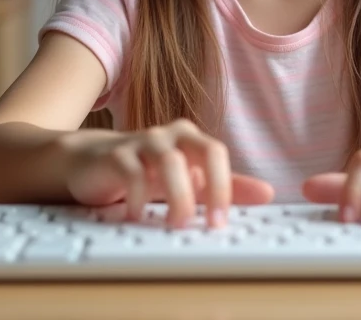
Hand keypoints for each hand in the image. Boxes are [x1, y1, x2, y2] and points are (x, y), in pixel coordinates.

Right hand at [63, 119, 273, 227]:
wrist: (92, 163)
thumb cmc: (145, 172)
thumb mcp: (186, 181)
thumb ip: (225, 186)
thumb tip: (268, 193)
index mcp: (191, 140)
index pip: (218, 154)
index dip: (226, 187)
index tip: (222, 222)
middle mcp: (171, 135)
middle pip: (204, 150)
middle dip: (213, 189)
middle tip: (209, 225)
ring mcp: (143, 140)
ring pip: (170, 161)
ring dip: (178, 196)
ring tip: (175, 224)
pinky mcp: (115, 154)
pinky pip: (132, 171)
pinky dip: (139, 196)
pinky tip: (138, 215)